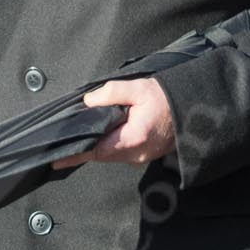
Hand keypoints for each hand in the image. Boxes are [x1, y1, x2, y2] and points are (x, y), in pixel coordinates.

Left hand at [54, 76, 175, 167]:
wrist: (193, 108)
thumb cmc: (166, 98)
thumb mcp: (138, 88)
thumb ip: (109, 94)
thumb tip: (87, 103)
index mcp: (134, 139)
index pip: (97, 151)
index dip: (75, 155)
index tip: (56, 161)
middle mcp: (137, 154)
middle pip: (101, 154)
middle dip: (84, 146)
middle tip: (65, 139)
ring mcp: (142, 158)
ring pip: (110, 154)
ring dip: (97, 144)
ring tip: (83, 132)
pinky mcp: (145, 155)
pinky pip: (120, 152)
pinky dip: (109, 144)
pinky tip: (104, 131)